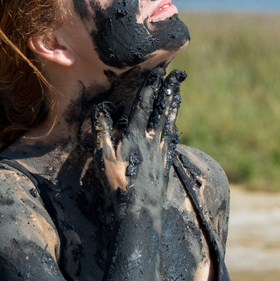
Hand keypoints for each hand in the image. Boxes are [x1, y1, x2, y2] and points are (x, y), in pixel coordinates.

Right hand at [92, 68, 185, 211]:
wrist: (140, 209)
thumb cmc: (118, 182)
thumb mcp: (102, 155)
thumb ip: (102, 129)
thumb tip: (101, 108)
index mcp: (135, 133)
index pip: (145, 103)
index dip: (151, 86)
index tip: (158, 71)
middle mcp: (152, 138)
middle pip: (163, 108)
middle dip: (170, 89)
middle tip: (179, 74)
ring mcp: (161, 150)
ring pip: (169, 122)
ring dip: (174, 105)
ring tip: (179, 92)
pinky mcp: (165, 163)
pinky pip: (171, 140)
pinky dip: (173, 128)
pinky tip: (175, 126)